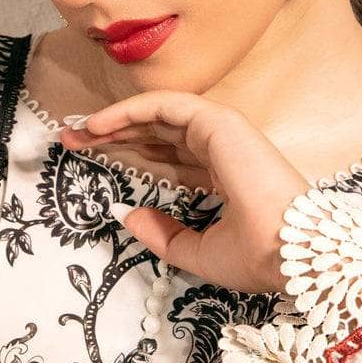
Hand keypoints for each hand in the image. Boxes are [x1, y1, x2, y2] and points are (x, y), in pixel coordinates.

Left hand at [59, 90, 309, 292]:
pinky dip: (130, 110)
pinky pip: (165, 105)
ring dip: (116, 120)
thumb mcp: (196, 252)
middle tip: (73, 140)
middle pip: (157, 134)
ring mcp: (222, 133)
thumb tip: (127, 214)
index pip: (168, 158)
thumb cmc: (257, 257)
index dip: (130, 156)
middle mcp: (222, 151)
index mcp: (223, 179)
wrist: (288, 252)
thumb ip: (163, 234)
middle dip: (114, 135)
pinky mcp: (219, 121)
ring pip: (157, 116)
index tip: (92, 161)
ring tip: (77, 132)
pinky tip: (100, 125)